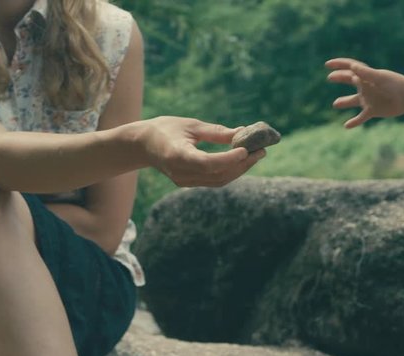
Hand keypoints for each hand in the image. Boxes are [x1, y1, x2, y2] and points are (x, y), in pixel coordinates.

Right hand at [139, 116, 265, 186]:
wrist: (142, 145)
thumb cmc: (165, 129)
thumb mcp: (191, 125)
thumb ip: (216, 132)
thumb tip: (242, 133)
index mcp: (177, 155)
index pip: (207, 163)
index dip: (228, 159)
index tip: (246, 149)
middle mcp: (180, 173)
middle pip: (217, 175)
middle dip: (242, 164)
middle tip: (261, 151)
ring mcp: (184, 181)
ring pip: (218, 180)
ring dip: (239, 169)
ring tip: (256, 155)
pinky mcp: (188, 183)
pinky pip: (213, 180)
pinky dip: (229, 171)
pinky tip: (241, 160)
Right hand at [326, 58, 403, 128]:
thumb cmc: (396, 85)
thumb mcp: (380, 78)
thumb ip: (366, 73)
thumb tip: (352, 67)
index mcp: (367, 76)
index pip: (350, 67)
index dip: (339, 65)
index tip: (328, 64)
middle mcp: (366, 87)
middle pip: (350, 80)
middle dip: (340, 78)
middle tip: (330, 78)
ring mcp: (369, 99)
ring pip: (353, 100)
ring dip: (344, 102)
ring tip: (335, 104)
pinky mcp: (373, 110)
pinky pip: (361, 117)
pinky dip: (354, 121)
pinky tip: (346, 126)